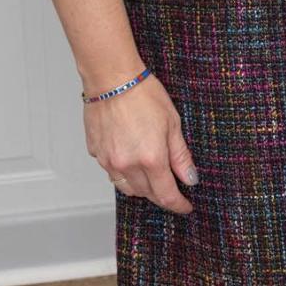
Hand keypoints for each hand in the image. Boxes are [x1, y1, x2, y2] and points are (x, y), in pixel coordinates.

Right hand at [84, 73, 197, 213]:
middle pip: (146, 194)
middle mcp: (127, 165)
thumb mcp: (173, 124)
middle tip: (171, 186)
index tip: (185, 206)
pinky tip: (130, 156)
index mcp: (151, 159)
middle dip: (161, 194)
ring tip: (150, 173)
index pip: (166, 196)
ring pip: (127, 188)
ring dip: (141, 186)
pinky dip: (123, 171)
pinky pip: (112, 172)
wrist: (112, 78)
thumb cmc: (143, 94)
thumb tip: (190, 179)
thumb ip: (181, 156)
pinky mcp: (96, 153)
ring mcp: (108, 161)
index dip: (178, 204)